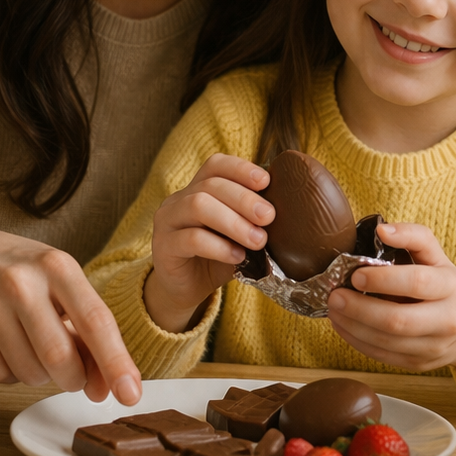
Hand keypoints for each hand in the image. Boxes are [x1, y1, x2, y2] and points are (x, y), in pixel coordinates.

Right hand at [0, 225, 140, 403]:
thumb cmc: (29, 276)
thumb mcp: (65, 289)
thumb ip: (89, 336)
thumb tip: (105, 390)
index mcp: (59, 267)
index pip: (95, 321)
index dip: (115, 362)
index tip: (130, 395)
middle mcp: (23, 281)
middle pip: (59, 356)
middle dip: (73, 378)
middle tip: (73, 374)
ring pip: (28, 372)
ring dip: (41, 376)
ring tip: (35, 349)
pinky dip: (11, 374)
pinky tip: (10, 350)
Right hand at [144, 154, 273, 332]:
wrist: (186, 290)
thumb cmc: (217, 257)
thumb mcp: (239, 235)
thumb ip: (254, 221)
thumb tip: (293, 212)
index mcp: (197, 189)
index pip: (216, 165)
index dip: (241, 168)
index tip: (267, 181)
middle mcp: (178, 199)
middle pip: (210, 184)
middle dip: (244, 198)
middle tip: (270, 216)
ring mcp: (167, 221)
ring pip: (198, 205)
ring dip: (233, 221)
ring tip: (258, 240)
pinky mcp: (163, 247)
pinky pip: (190, 239)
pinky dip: (219, 246)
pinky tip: (238, 256)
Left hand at [326, 223, 455, 383]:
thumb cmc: (443, 285)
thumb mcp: (436, 255)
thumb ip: (412, 236)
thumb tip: (382, 230)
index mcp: (451, 287)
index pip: (416, 283)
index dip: (383, 280)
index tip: (355, 275)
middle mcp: (447, 321)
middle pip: (398, 320)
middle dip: (360, 309)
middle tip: (334, 296)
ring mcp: (433, 347)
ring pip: (387, 342)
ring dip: (353, 326)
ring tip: (333, 309)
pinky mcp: (418, 364)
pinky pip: (382, 356)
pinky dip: (356, 341)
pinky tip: (343, 325)